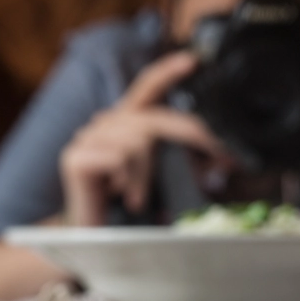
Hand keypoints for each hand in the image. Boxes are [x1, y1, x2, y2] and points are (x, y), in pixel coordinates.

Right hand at [60, 51, 231, 225]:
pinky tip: (123, 196)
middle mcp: (106, 124)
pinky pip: (120, 157)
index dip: (168, 71)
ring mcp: (87, 138)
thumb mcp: (166, 181)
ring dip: (149, 175)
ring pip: (138, 141)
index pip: (146, 88)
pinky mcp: (76, 157)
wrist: (94, 240)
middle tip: (216, 156)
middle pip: (154, 118)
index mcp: (127, 124)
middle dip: (189, 136)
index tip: (193, 60)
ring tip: (140, 198)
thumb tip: (224, 161)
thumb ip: (187, 165)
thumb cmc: (129, 209)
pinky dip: (130, 180)